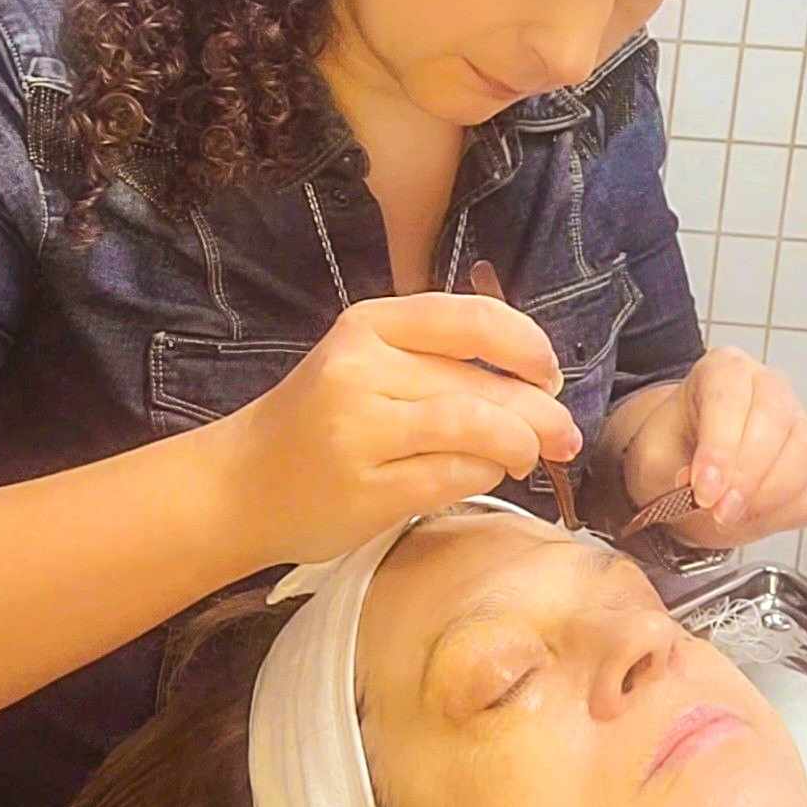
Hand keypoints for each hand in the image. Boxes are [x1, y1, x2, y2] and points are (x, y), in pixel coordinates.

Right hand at [229, 292, 580, 565]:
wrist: (242, 483)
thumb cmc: (320, 422)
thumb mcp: (366, 365)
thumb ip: (436, 361)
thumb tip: (539, 380)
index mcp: (367, 325)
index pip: (469, 319)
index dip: (525, 344)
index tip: (549, 372)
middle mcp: (361, 368)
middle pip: (479, 381)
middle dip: (539, 410)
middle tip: (564, 434)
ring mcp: (360, 429)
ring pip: (474, 426)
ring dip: (519, 444)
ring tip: (529, 457)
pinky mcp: (366, 487)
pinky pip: (453, 475)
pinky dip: (484, 475)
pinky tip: (487, 475)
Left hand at [622, 348, 806, 550]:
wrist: (685, 470)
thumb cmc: (672, 449)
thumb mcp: (652, 453)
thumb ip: (670, 468)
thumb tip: (706, 491)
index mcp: (724, 369)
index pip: (730, 398)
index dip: (719, 448)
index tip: (703, 490)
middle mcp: (768, 387)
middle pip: (775, 419)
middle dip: (746, 474)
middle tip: (718, 510)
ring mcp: (798, 423)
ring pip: (805, 452)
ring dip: (768, 495)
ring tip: (729, 515)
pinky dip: (783, 513)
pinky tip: (749, 517)